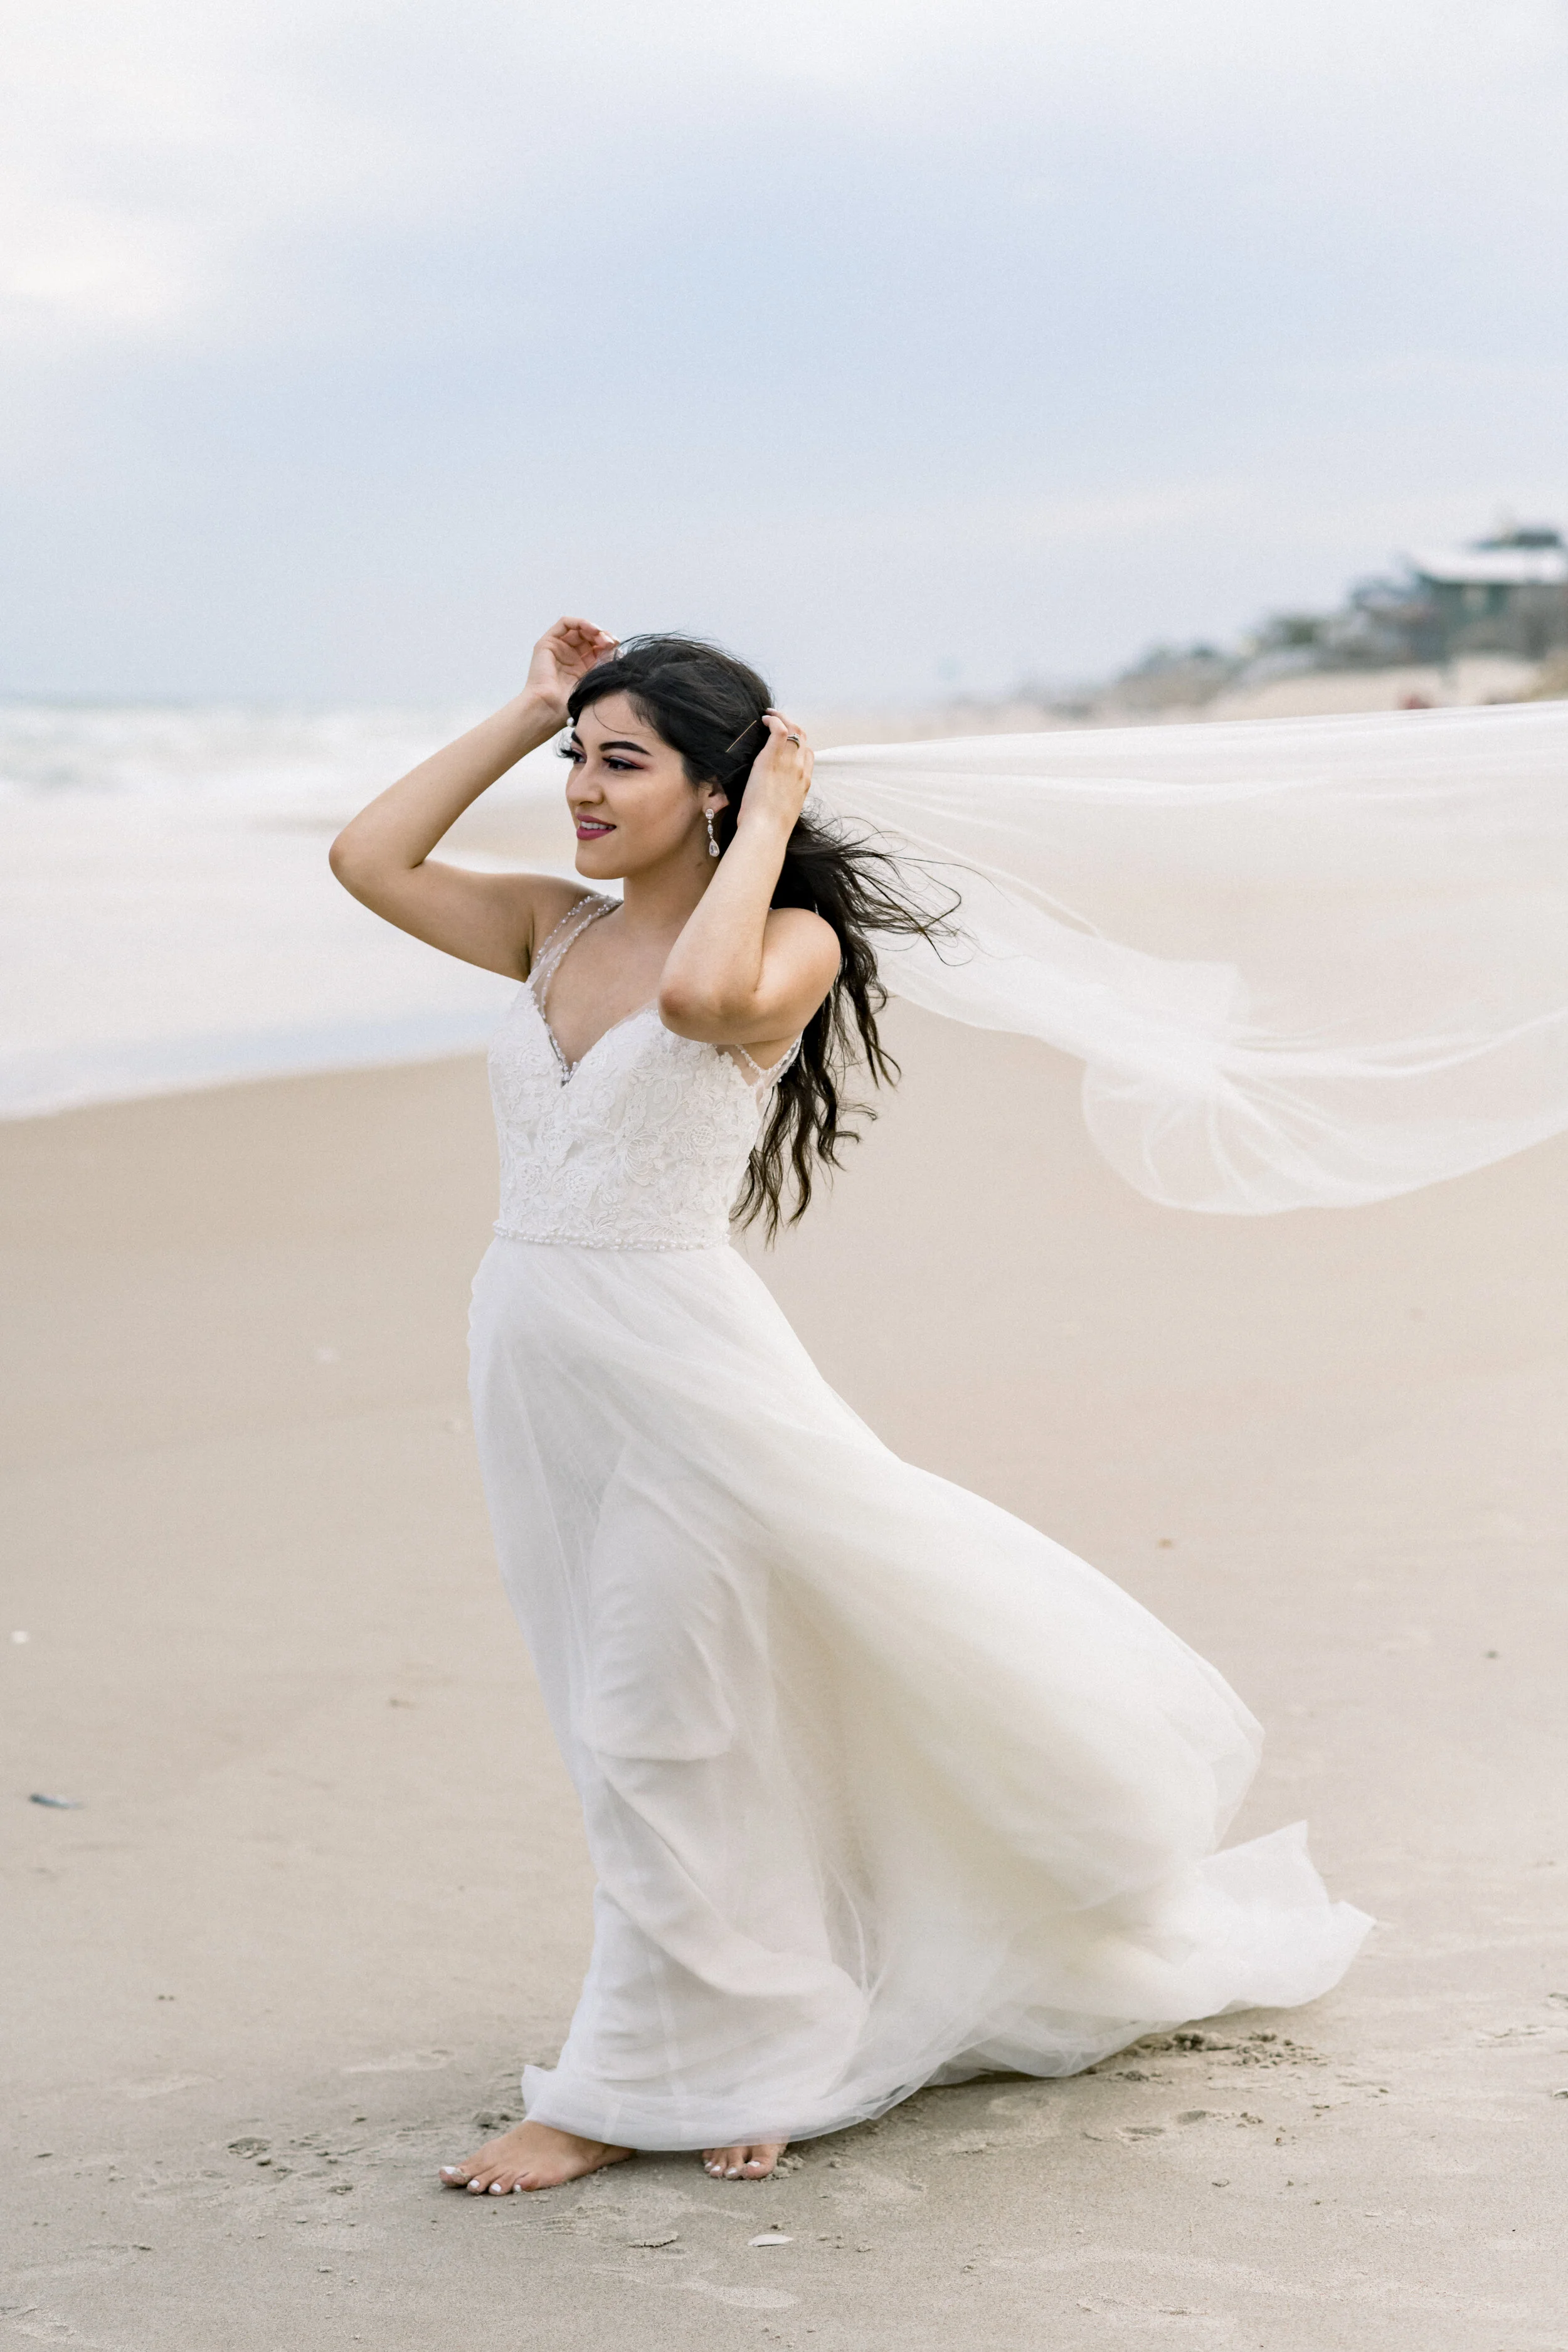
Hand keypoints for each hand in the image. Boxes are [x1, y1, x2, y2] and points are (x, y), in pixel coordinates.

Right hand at [523, 616, 617, 725]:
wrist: (550, 708)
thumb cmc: (572, 703)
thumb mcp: (595, 680)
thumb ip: (606, 665)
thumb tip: (620, 652)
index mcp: (582, 667)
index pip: (598, 648)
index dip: (610, 646)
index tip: (620, 651)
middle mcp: (570, 656)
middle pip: (590, 637)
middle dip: (604, 637)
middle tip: (612, 643)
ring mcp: (558, 649)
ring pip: (580, 629)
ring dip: (594, 629)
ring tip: (603, 637)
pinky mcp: (547, 643)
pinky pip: (565, 623)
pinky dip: (581, 623)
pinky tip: (593, 630)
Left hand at [736, 711, 813, 834]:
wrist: (767, 830)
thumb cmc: (771, 828)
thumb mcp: (785, 811)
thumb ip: (784, 799)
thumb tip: (773, 798)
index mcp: (805, 783)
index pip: (809, 755)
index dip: (799, 744)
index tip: (788, 741)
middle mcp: (801, 770)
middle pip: (803, 739)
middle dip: (792, 725)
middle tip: (779, 719)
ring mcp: (789, 763)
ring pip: (794, 730)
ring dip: (782, 718)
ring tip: (770, 715)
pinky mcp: (772, 758)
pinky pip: (779, 730)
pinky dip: (774, 720)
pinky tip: (765, 719)